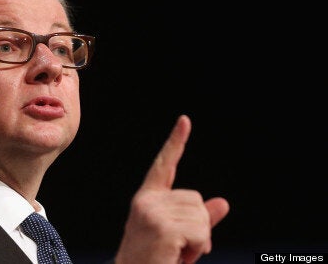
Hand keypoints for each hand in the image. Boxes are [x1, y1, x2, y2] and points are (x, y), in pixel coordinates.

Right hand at [115, 115, 229, 263]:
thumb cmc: (155, 260)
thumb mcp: (179, 237)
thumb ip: (200, 219)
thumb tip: (223, 203)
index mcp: (147, 199)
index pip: (164, 166)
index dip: (176, 142)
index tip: (185, 120)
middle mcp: (146, 201)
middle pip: (196, 199)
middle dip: (199, 226)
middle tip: (179, 247)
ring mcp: (152, 213)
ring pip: (201, 216)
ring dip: (199, 240)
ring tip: (177, 252)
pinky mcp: (163, 228)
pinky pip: (201, 232)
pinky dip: (199, 248)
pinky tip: (179, 256)